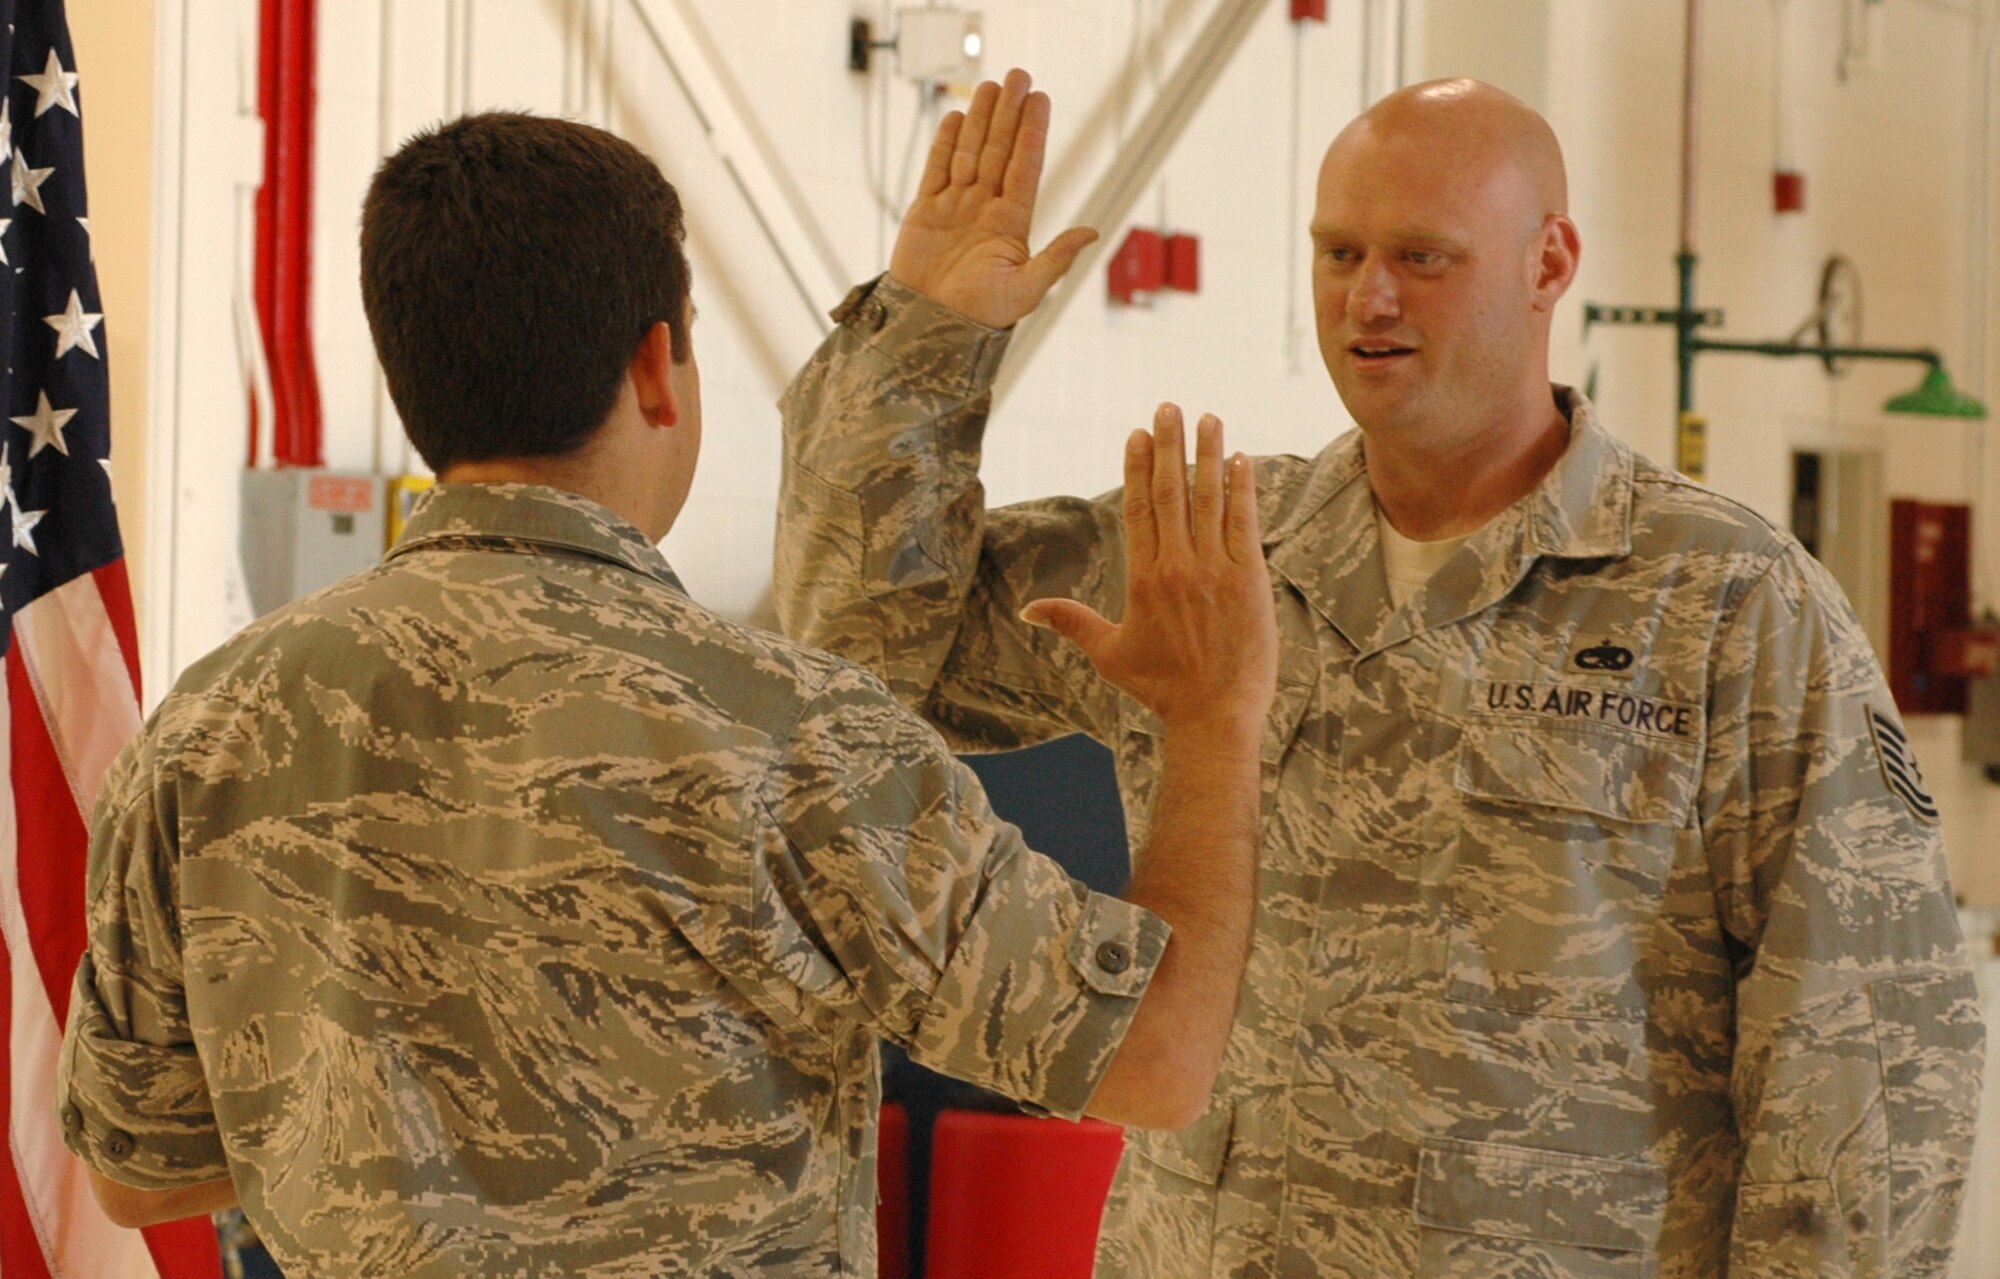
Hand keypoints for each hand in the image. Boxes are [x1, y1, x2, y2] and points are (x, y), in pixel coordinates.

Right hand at [888, 68, 1097, 329]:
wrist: (930, 329)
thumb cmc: (980, 317)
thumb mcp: (1026, 290)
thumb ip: (1056, 258)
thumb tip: (1093, 233)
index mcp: (1012, 224)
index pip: (1025, 167)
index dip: (1032, 133)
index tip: (1040, 100)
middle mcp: (985, 209)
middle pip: (999, 151)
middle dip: (1008, 113)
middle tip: (1019, 75)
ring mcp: (955, 207)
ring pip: (970, 152)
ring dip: (980, 118)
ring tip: (990, 84)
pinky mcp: (924, 212)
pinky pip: (935, 169)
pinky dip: (944, 143)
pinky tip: (955, 116)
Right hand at [1023, 406, 1278, 736]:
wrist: (1216, 714)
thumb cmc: (1163, 688)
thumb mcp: (1109, 654)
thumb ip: (1071, 622)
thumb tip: (1027, 610)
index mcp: (1143, 579)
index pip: (1137, 509)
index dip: (1137, 466)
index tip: (1139, 433)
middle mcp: (1177, 567)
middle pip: (1169, 492)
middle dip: (1168, 445)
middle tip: (1168, 406)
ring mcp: (1215, 570)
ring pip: (1208, 499)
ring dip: (1207, 454)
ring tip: (1208, 417)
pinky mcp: (1249, 578)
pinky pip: (1244, 522)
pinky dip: (1241, 488)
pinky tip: (1239, 459)